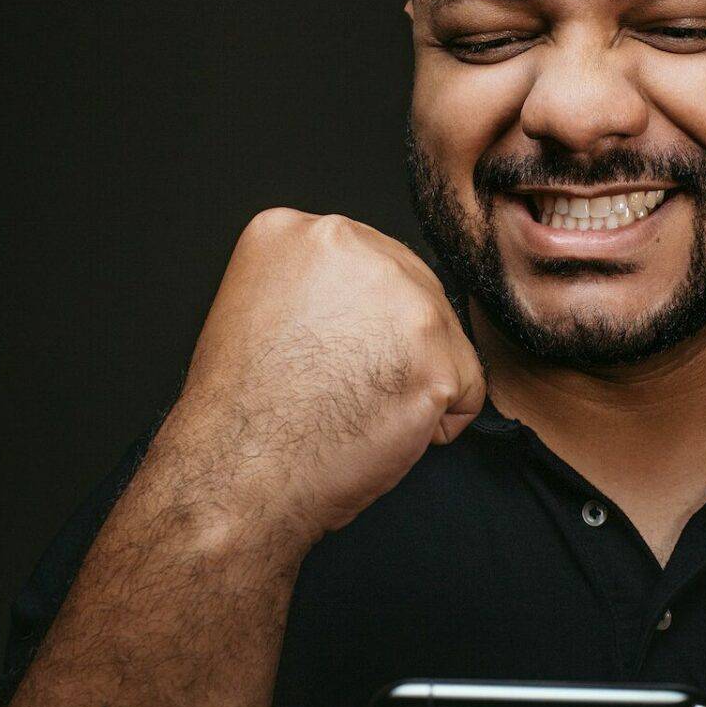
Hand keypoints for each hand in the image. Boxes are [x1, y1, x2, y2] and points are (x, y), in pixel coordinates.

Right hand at [159, 207, 485, 540]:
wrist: (237, 473)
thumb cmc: (246, 410)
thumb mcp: (265, 306)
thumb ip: (326, 284)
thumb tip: (378, 298)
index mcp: (303, 232)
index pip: (379, 266)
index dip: (365, 324)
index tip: (329, 353)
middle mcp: (357, 249)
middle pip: (421, 296)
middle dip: (396, 350)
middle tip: (340, 387)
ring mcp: (405, 302)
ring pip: (447, 341)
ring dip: (417, 383)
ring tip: (356, 407)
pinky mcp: (437, 359)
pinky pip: (468, 390)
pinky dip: (436, 423)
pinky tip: (380, 430)